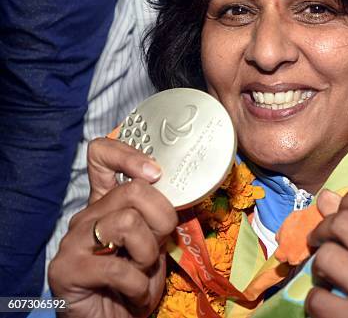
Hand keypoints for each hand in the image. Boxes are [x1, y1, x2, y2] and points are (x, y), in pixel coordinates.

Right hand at [49, 138, 177, 317]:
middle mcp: (87, 215)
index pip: (102, 155)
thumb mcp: (154, 242)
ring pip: (129, 222)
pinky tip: (133, 293)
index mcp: (106, 204)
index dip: (129, 154)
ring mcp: (73, 241)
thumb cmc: (136, 282)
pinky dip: (138, 286)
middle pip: (134, 190)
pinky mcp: (66, 269)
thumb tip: (180, 190)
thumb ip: (157, 216)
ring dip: (148, 254)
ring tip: (142, 272)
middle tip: (158, 246)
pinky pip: (120, 267)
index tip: (156, 173)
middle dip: (162, 220)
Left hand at [305, 190, 347, 317]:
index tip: (342, 211)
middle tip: (319, 237)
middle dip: (323, 228)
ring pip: (327, 257)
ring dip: (320, 264)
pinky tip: (330, 301)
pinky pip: (319, 298)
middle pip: (342, 224)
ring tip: (328, 273)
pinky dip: (317, 298)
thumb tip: (326, 196)